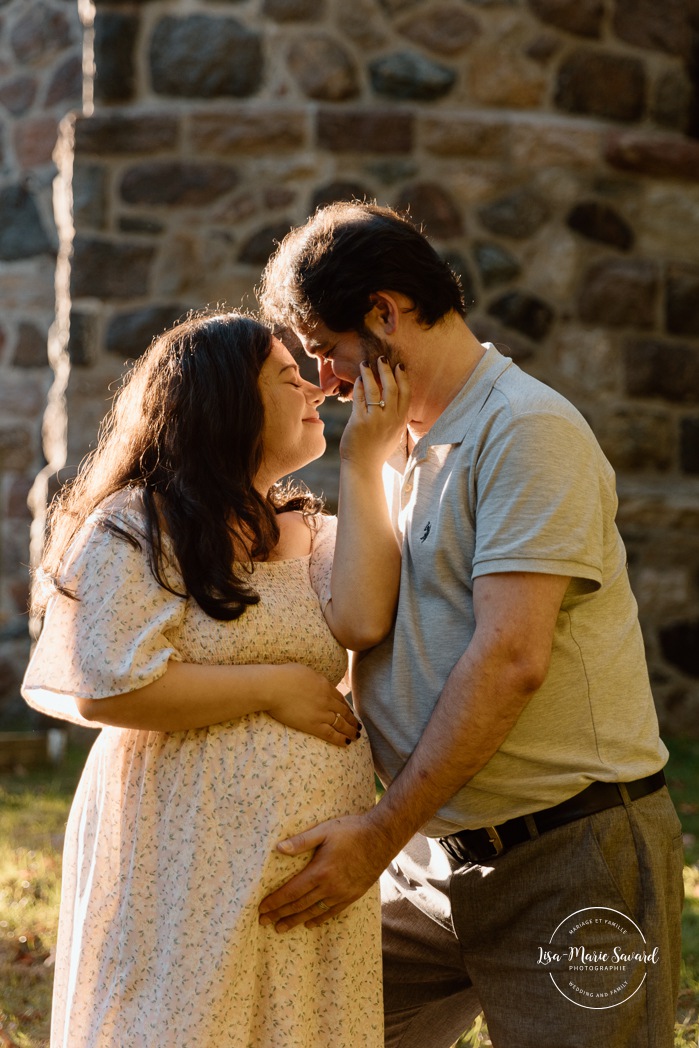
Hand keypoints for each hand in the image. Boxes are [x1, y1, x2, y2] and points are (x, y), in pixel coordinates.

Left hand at [258, 812, 394, 931]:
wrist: (382, 837)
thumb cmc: (352, 830)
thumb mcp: (325, 830)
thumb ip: (302, 841)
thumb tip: (278, 848)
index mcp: (320, 871)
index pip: (291, 892)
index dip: (275, 902)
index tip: (261, 909)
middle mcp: (329, 887)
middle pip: (299, 905)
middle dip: (280, 914)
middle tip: (263, 922)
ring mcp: (342, 893)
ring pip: (313, 912)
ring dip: (295, 921)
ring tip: (281, 928)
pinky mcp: (352, 895)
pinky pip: (331, 912)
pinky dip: (318, 919)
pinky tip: (309, 924)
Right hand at [266, 663, 359, 745]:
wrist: (274, 687)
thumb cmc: (283, 676)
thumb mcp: (304, 671)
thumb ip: (312, 678)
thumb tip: (312, 681)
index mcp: (325, 685)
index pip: (339, 698)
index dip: (346, 706)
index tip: (349, 712)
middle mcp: (327, 699)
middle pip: (344, 712)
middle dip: (352, 720)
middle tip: (357, 726)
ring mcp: (322, 713)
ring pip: (342, 723)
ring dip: (350, 730)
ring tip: (356, 736)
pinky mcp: (313, 725)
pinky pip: (331, 734)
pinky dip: (340, 739)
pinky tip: (346, 743)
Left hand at [340, 358, 408, 469]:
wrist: (363, 468)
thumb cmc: (376, 451)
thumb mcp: (393, 434)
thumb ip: (395, 418)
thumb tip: (394, 401)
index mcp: (400, 421)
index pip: (406, 394)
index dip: (403, 378)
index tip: (399, 366)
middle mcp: (391, 419)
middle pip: (392, 388)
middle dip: (387, 370)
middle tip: (382, 358)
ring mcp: (376, 420)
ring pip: (375, 389)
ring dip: (370, 373)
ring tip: (365, 364)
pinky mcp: (360, 421)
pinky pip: (360, 398)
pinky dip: (358, 387)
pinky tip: (356, 380)